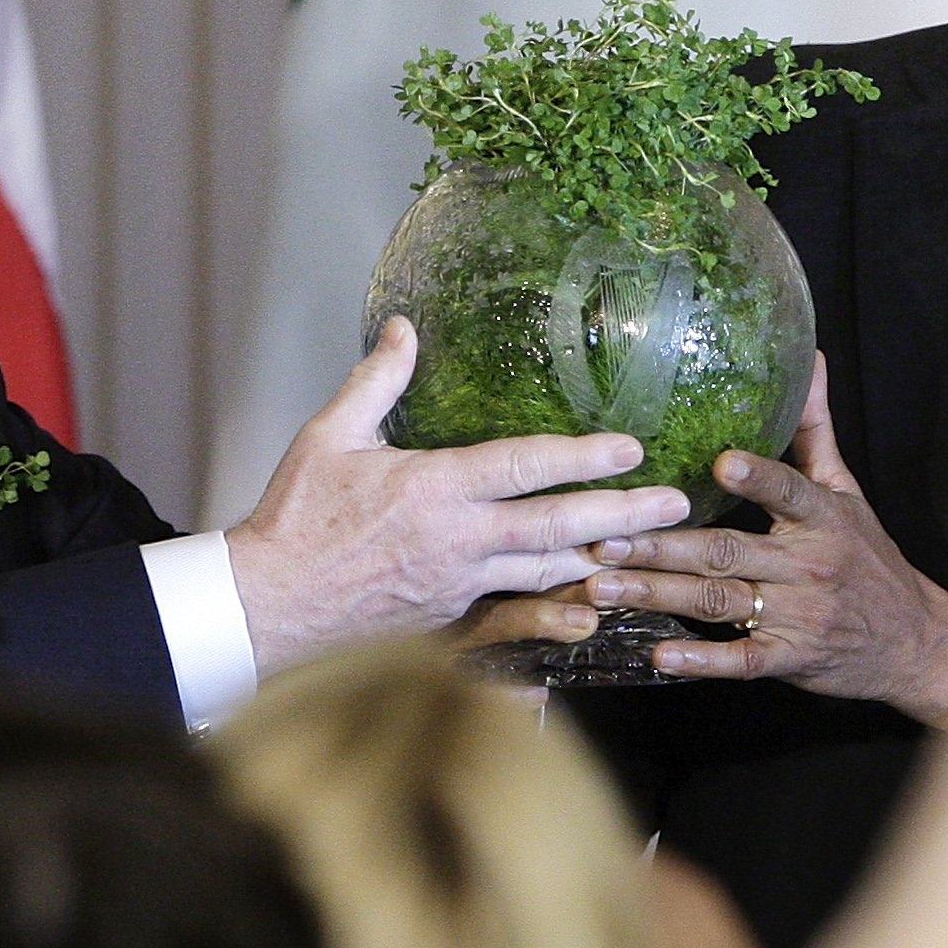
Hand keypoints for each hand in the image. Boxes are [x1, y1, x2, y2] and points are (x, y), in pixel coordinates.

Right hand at [227, 319, 689, 672]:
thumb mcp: (331, 435)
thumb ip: (377, 380)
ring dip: (601, 558)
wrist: (270, 602)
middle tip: (676, 505)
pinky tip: (589, 595)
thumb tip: (405, 327)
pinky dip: (559, 601)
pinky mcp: (451, 619)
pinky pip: (518, 609)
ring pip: (547, 573)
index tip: (630, 448)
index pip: (524, 467)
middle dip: (623, 515)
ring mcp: (458, 586)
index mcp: (433, 488)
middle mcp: (457, 540)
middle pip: (557, 528)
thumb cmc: (298, 516)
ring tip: (647, 546)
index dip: (582, 457)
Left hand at [583, 356, 947, 716]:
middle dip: (662, 546)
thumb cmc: (869, 560)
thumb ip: (814, 430)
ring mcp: (797, 615)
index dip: (758, 477)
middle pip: (727, 551)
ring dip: (658, 594)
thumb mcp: (847, 492)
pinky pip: (741, 660)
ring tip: (602, 586)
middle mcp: (808, 565)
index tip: (719, 462)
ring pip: (719, 602)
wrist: (915, 643)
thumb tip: (810, 358)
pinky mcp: (789, 659)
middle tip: (604, 537)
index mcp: (822, 518)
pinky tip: (659, 654)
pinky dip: (701, 660)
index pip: (789, 491)